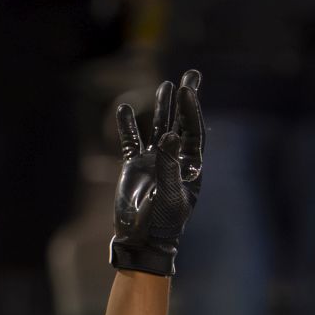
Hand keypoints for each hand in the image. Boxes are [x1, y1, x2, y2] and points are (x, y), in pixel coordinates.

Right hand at [110, 70, 203, 275]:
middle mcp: (174, 159)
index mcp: (189, 166)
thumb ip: (168, 165)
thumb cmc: (162, 222)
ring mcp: (154, 161)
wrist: (142, 240)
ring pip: (159, 127)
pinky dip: (127, 127)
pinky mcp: (134, 167)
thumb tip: (168, 136)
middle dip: (186, 99)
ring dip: (161, 107)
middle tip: (192, 74)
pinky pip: (131, 142)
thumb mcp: (169, 195)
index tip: (186, 88)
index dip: (190, 109)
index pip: (192, 130)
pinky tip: (123, 109)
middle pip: (181, 123)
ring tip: (164, 85)